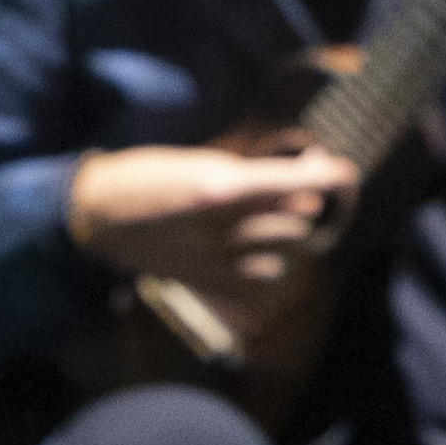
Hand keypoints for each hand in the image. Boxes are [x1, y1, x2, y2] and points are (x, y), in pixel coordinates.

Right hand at [65, 145, 358, 309]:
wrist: (98, 216)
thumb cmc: (146, 176)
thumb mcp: (195, 163)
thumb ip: (247, 178)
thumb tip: (301, 191)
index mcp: (218, 188)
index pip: (290, 183)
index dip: (327, 175)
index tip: (347, 170)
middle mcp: (224, 228)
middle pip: (295, 220)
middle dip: (300, 203)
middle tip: (294, 191)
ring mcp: (217, 260)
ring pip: (283, 252)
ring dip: (283, 234)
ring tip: (267, 221)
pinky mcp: (210, 281)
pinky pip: (261, 278)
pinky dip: (265, 263)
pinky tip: (250, 250)